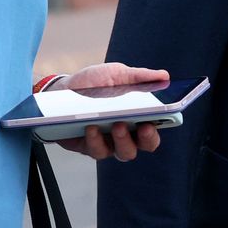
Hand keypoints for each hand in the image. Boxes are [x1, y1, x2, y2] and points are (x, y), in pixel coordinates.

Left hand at [52, 63, 168, 160]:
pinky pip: (98, 151)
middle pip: (145, 145)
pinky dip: (96, 140)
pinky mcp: (90, 147)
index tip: (154, 120)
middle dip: (147, 138)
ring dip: (123, 140)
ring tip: (116, 124)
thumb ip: (140, 77)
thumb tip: (164, 76)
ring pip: (124, 152)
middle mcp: (127, 133)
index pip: (155, 129)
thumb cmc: (95, 83)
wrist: (64, 89)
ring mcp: (109, 142)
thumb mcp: (117, 74)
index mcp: (138, 116)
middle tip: (143, 126)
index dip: (159, 128)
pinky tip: (92, 126)